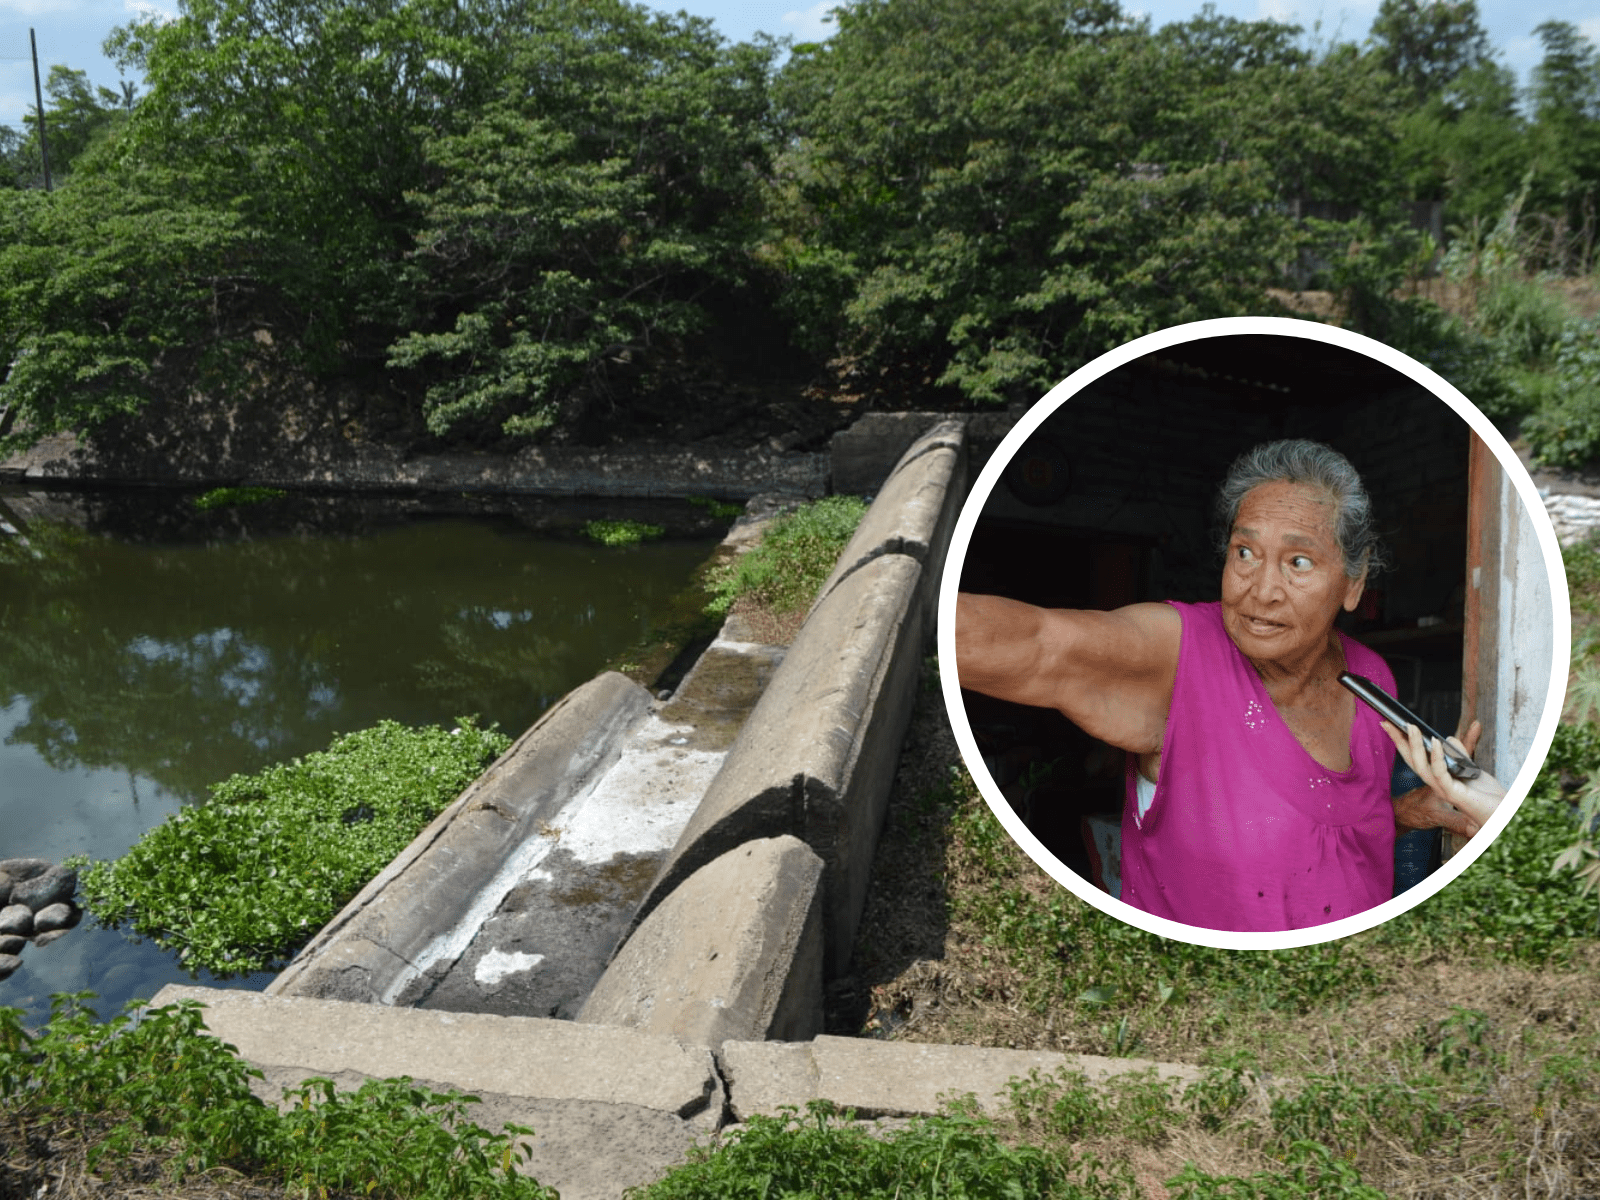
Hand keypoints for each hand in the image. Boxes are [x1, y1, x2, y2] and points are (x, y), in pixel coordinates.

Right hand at [1384, 718, 1505, 835]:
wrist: (1506, 818)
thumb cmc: (1491, 799)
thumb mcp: (1472, 769)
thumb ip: (1460, 753)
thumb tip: (1449, 739)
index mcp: (1441, 780)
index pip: (1418, 758)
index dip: (1405, 743)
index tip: (1394, 725)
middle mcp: (1438, 786)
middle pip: (1412, 761)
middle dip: (1399, 742)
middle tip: (1389, 723)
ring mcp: (1444, 791)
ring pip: (1422, 767)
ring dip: (1416, 745)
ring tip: (1413, 727)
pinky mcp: (1454, 795)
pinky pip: (1440, 774)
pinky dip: (1437, 757)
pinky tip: (1437, 743)